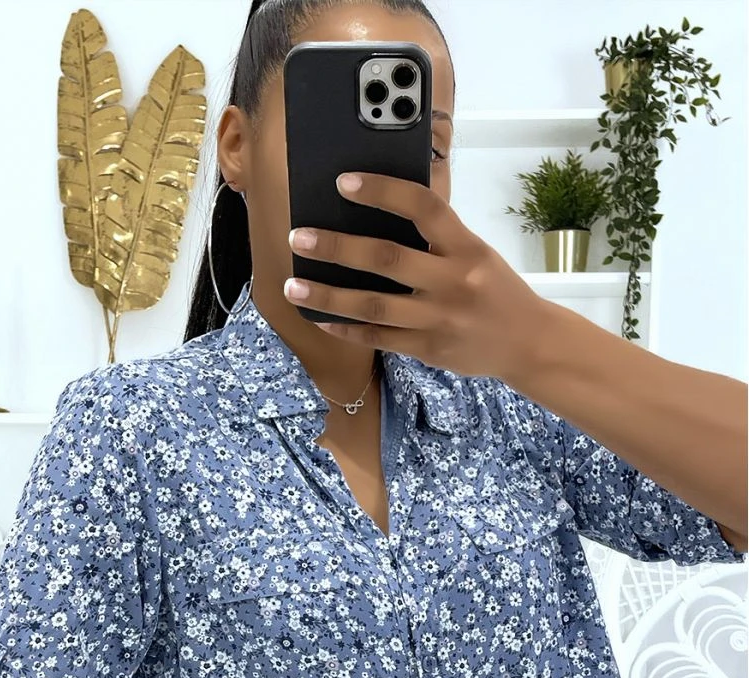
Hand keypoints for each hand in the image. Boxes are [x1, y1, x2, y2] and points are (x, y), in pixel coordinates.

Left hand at [284, 170, 550, 383]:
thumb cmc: (496, 289)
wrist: (529, 343)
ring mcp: (440, 319)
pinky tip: (320, 319)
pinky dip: (347, 329)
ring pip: (375, 306)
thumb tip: (379, 213)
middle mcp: (453, 281)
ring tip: (293, 288)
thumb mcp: (477, 252)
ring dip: (328, 297)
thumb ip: (437, 237)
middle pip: (387, 259)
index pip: (423, 207)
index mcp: (467, 247)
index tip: (343, 182)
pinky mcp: (430, 349)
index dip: (382, 191)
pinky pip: (380, 338)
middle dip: (337, 248)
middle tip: (299, 238)